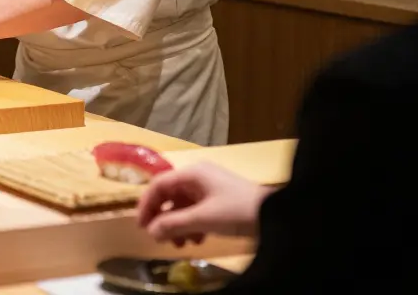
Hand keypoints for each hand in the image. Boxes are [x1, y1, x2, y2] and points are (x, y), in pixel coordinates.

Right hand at [136, 162, 268, 245]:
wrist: (276, 216)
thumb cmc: (237, 211)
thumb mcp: (203, 218)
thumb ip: (173, 224)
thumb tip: (150, 232)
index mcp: (192, 173)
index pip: (159, 185)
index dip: (146, 205)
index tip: (141, 226)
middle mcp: (198, 177)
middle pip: (169, 196)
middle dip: (163, 218)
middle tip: (159, 238)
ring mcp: (209, 189)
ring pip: (182, 206)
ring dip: (177, 225)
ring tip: (181, 244)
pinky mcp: (219, 201)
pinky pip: (196, 212)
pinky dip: (192, 226)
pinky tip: (197, 240)